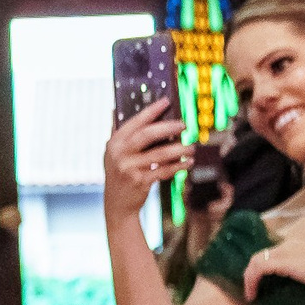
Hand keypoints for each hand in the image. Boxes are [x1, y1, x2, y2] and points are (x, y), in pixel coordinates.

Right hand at [102, 100, 187, 221]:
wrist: (117, 203)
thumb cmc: (120, 173)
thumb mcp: (113, 153)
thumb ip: (118, 134)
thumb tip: (115, 109)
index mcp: (114, 143)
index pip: (134, 122)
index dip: (151, 111)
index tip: (166, 101)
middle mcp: (120, 154)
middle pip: (147, 135)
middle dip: (168, 128)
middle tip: (184, 125)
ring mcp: (129, 168)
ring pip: (160, 154)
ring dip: (179, 149)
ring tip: (191, 147)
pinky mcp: (140, 182)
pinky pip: (164, 170)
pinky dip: (178, 166)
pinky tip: (188, 162)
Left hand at [241, 231, 304, 300]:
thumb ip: (303, 270)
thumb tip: (296, 284)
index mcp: (297, 243)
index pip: (273, 252)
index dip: (264, 266)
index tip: (261, 282)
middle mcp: (289, 243)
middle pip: (261, 255)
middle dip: (252, 272)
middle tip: (252, 288)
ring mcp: (285, 251)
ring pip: (256, 261)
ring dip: (249, 278)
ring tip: (250, 293)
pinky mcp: (283, 262)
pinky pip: (258, 269)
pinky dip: (251, 281)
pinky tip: (252, 295)